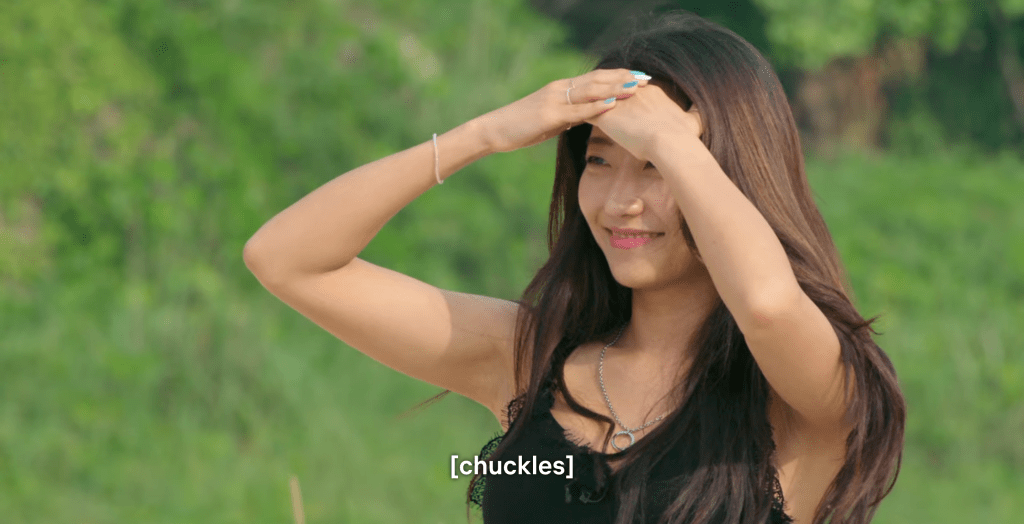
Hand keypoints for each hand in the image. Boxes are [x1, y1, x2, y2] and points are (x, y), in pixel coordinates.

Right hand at [475, 69, 649, 153]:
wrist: (495, 130)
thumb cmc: (522, 127)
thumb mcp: (551, 119)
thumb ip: (570, 115)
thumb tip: (589, 118)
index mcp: (561, 89)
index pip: (595, 78)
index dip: (618, 75)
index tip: (639, 76)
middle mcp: (560, 89)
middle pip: (597, 79)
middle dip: (623, 77)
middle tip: (647, 78)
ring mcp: (554, 100)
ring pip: (590, 90)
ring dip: (615, 87)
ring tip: (636, 87)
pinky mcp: (549, 115)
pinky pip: (577, 110)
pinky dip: (596, 107)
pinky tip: (612, 105)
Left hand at [583, 83, 703, 162]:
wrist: (671, 142)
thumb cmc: (684, 137)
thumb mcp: (695, 122)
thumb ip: (696, 118)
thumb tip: (704, 119)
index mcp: (651, 92)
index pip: (631, 86)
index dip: (622, 91)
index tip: (615, 96)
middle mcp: (632, 92)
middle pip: (612, 87)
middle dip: (602, 91)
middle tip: (589, 97)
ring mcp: (618, 101)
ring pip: (597, 97)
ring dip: (587, 101)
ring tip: (576, 107)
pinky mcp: (606, 115)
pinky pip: (587, 111)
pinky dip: (579, 114)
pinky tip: (570, 120)